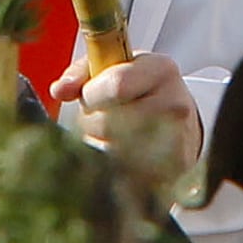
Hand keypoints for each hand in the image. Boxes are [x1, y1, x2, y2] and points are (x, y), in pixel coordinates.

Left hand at [50, 50, 204, 169]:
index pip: (115, 85)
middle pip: (107, 122)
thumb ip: (83, 72)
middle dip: (91, 122)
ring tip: (113, 134)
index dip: (91, 95)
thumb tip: (59, 90)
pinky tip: (122, 154)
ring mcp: (175, 141)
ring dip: (99, 144)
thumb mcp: (118, 68)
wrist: (183, 126)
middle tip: (102, 116)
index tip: (90, 95)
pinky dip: (113, 167)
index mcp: (161, 70)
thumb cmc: (141, 92)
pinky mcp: (171, 172)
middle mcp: (173, 104)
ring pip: (110, 151)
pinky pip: (122, 174)